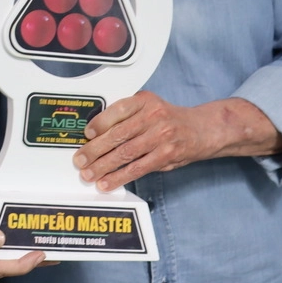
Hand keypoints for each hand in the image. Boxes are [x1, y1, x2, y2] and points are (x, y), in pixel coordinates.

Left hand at [71, 90, 207, 191]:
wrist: (201, 129)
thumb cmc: (169, 119)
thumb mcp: (149, 107)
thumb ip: (128, 115)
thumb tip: (97, 133)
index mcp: (145, 100)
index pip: (118, 109)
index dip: (100, 123)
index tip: (86, 134)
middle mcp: (154, 116)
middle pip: (118, 134)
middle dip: (95, 149)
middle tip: (80, 159)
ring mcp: (161, 136)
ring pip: (125, 153)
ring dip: (103, 166)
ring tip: (89, 174)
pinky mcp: (166, 156)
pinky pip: (137, 168)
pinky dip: (119, 177)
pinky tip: (107, 182)